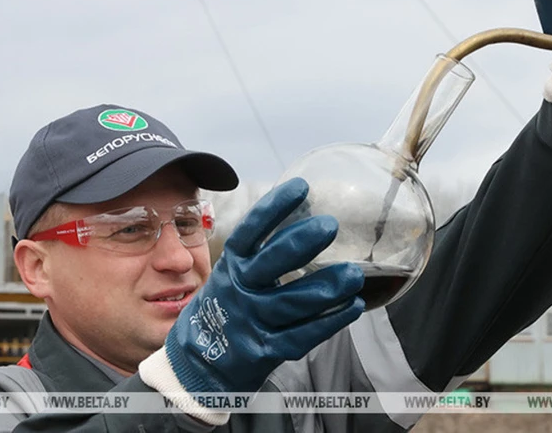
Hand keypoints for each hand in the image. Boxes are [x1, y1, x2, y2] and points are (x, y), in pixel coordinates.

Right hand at [140, 178, 364, 423]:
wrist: (197, 364)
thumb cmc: (224, 308)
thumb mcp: (230, 274)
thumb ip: (259, 253)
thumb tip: (301, 217)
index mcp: (232, 265)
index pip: (251, 232)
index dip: (273, 208)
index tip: (300, 187)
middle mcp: (240, 290)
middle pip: (272, 264)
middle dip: (301, 243)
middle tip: (329, 226)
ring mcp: (253, 322)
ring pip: (293, 303)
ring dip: (327, 287)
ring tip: (354, 274)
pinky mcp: (267, 351)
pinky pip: (303, 335)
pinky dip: (330, 322)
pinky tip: (353, 307)